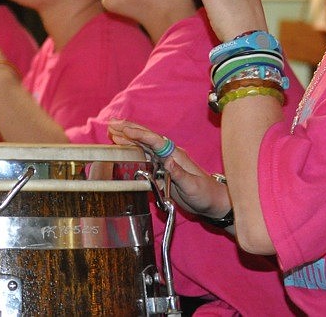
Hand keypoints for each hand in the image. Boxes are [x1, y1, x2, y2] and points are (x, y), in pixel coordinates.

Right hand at [107, 119, 230, 218]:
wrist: (212, 202)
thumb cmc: (205, 194)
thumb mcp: (193, 187)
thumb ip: (180, 174)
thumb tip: (168, 160)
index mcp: (176, 155)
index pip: (155, 141)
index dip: (139, 135)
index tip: (124, 130)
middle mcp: (169, 154)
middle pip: (147, 138)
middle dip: (129, 129)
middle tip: (112, 123)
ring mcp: (165, 161)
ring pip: (143, 144)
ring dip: (128, 136)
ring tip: (113, 130)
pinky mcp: (162, 169)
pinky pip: (144, 155)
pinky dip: (132, 148)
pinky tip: (124, 146)